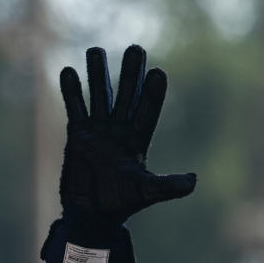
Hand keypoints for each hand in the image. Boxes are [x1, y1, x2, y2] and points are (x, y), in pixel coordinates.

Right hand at [58, 45, 195, 226]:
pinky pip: (75, 108)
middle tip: (136, 48)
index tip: (158, 72)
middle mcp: (120, 130)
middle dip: (130, 73)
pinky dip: (72, 91)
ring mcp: (98, 130)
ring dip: (98, 74)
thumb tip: (194, 181)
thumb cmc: (121, 203)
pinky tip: (69, 71)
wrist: (92, 214)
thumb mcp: (148, 191)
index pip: (148, 110)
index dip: (153, 93)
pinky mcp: (77, 135)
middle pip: (126, 95)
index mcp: (139, 140)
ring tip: (96, 49)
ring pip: (100, 96)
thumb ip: (169, 185)